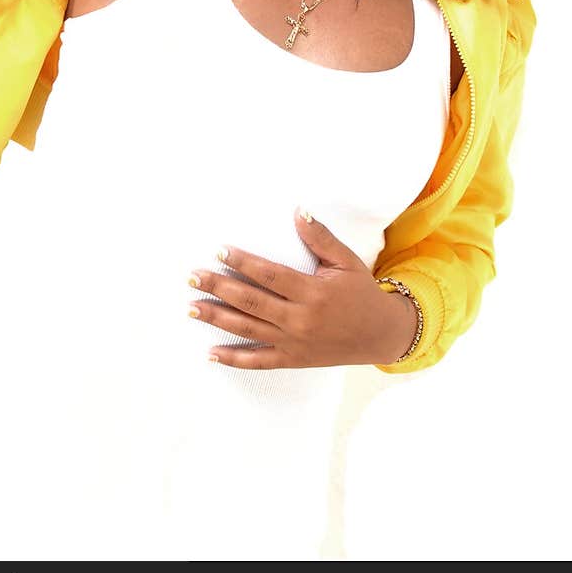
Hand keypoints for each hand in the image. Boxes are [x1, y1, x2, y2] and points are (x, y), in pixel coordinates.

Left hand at [187, 208, 418, 368]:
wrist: (379, 334)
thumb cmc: (361, 293)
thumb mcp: (346, 261)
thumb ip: (320, 238)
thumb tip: (297, 211)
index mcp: (312, 292)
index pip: (269, 275)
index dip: (242, 262)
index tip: (219, 251)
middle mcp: (300, 319)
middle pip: (250, 301)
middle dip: (218, 287)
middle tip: (192, 276)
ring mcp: (294, 342)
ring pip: (248, 329)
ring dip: (217, 318)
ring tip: (191, 307)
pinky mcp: (293, 359)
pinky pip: (258, 361)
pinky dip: (233, 359)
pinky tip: (210, 353)